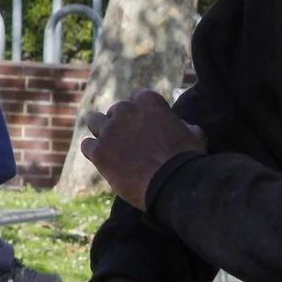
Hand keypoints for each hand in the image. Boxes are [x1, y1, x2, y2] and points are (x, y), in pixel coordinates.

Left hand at [80, 90, 205, 208]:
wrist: (173, 184)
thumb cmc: (187, 159)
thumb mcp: (195, 134)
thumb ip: (181, 124)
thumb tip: (180, 125)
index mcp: (148, 100)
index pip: (136, 98)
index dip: (140, 113)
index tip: (144, 126)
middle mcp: (125, 110)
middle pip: (115, 111)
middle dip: (121, 124)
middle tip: (130, 143)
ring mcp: (109, 130)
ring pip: (95, 122)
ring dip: (102, 132)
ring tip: (113, 148)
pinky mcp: (98, 151)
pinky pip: (87, 145)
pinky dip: (94, 152)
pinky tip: (104, 162)